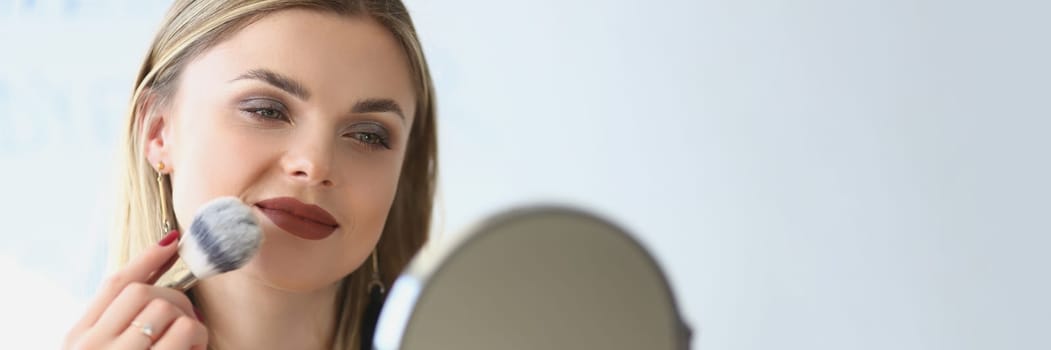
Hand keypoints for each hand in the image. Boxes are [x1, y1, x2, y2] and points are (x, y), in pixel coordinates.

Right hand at [64, 230, 208, 349]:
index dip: (146, 258)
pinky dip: (199, 336)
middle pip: (140, 291)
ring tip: (192, 343)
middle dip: (174, 298)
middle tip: (190, 320)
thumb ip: (122, 321)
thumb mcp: (109, 347)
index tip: (172, 241)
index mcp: (78, 337)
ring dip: (189, 321)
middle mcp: (90, 344)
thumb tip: (157, 278)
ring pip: (165, 306)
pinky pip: (185, 328)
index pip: (113, 284)